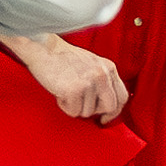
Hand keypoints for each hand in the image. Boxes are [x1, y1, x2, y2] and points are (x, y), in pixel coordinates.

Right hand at [11, 35, 126, 121]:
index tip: (105, 118)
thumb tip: (107, 104)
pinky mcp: (75, 89)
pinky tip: (60, 92)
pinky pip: (74, 111)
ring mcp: (90, 82)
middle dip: (94, 111)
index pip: (122, 96)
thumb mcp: (91, 65)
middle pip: (110, 107)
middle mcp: (102, 74)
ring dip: (75, 106)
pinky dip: (65, 106)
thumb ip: (102, 81)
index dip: (115, 111)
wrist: (43, 48)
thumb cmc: (62, 57)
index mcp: (108, 68)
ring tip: (66, 90)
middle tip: (81, 105)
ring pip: (88, 112)